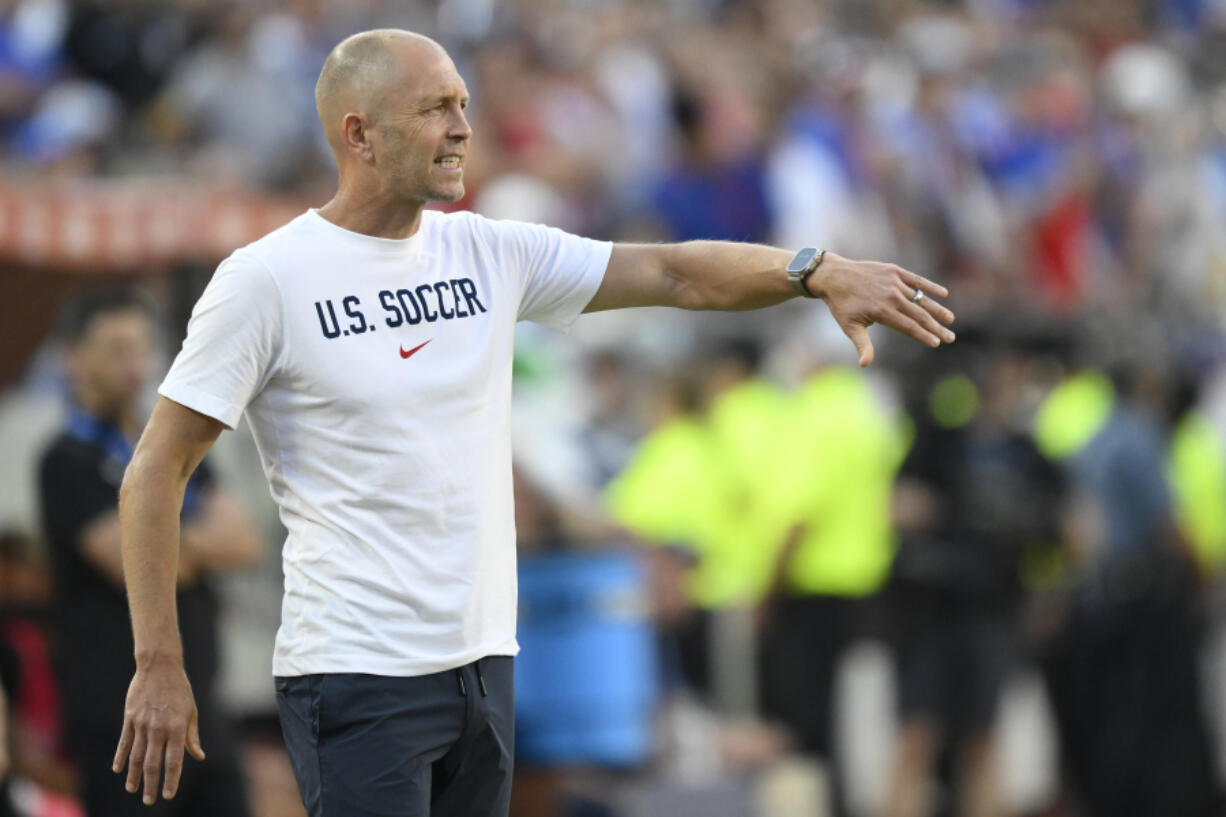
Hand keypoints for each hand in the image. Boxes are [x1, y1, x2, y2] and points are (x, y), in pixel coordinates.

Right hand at [113, 658, 204, 804]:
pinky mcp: (130, 718)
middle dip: (151, 784)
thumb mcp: (191, 711)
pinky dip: (121, 757)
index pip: (174, 761)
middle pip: (153, 763)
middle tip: (150, 801)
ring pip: (137, 756)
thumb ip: (192, 736)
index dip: (171, 780)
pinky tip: (118, 770)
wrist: (160, 666)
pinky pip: (124, 742)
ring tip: (133, 790)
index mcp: (177, 727)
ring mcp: (142, 724)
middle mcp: (159, 728)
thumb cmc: (180, 690)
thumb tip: (198, 756)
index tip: (168, 795)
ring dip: (134, 776)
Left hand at [808, 253, 954, 366]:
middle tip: (950, 337)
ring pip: (920, 299)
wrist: (833, 276)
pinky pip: (916, 280)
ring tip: (950, 319)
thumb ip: (862, 345)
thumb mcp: (849, 327)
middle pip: (919, 315)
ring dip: (937, 309)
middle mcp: (891, 296)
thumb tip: (865, 364)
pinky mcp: (894, 271)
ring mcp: (894, 282)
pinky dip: (930, 286)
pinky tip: (944, 294)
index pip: (909, 327)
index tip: (937, 343)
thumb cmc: (841, 305)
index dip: (924, 335)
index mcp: (882, 311)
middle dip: (936, 327)